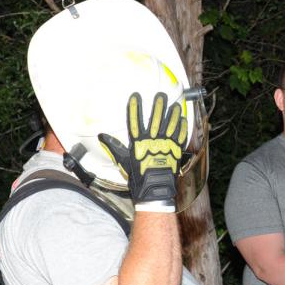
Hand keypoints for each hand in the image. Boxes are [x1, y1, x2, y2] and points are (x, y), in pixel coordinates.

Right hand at [98, 92, 186, 210]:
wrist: (154, 189)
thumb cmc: (137, 176)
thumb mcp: (123, 161)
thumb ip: (114, 147)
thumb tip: (102, 136)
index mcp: (138, 143)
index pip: (135, 121)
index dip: (135, 107)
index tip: (135, 96)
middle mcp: (152, 141)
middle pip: (156, 119)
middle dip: (158, 105)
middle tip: (161, 95)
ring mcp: (165, 145)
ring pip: (170, 125)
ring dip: (173, 114)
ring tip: (175, 104)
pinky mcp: (175, 151)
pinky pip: (180, 137)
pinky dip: (181, 128)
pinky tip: (182, 120)